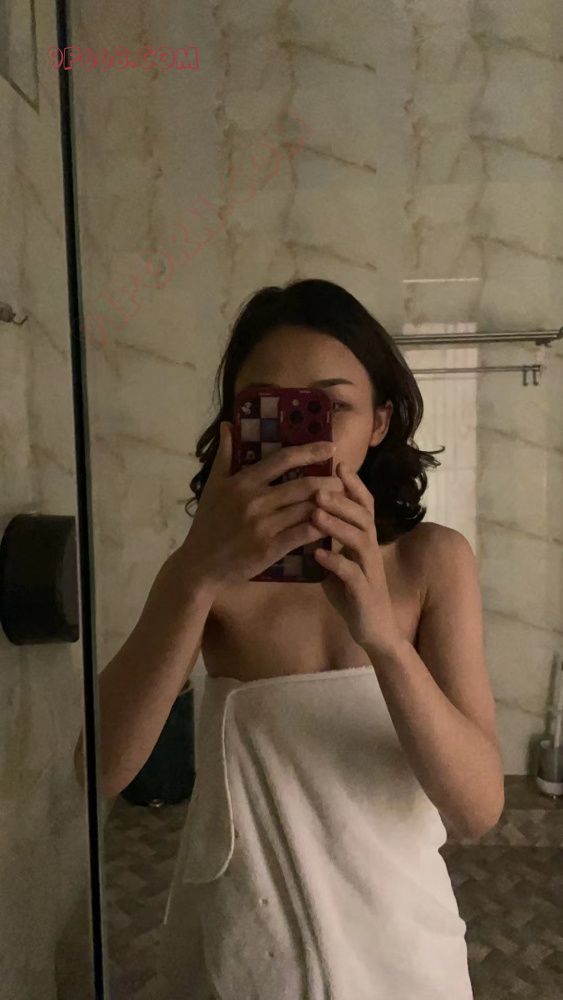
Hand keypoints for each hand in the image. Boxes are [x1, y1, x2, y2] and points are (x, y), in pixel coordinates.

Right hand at [179, 423, 338, 589]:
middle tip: (343, 479)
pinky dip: (320, 527)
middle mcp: (255, 501)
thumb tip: (228, 425)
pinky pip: (303, 534)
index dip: (310, 450)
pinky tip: (331, 525)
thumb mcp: (212, 486)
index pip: (283, 459)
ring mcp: (263, 526)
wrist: (199, 565)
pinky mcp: (270, 549)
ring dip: (329, 504)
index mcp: (243, 482)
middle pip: (303, 484)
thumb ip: (224, 455)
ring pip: (307, 509)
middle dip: (329, 480)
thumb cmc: (207, 524)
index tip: (330, 447)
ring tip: (343, 500)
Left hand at [311, 461, 402, 656]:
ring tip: (315, 515)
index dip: (353, 484)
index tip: (337, 464)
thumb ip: (328, 537)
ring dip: (337, 526)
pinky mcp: (364, 592)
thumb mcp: (339, 558)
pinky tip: (317, 555)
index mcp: (363, 538)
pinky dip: (334, 562)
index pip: (363, 504)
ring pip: (359, 541)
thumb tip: (303, 510)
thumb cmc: (351, 590)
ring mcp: (369, 570)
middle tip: (318, 488)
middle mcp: (370, 549)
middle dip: (341, 500)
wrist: (373, 628)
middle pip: (362, 516)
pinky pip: (351, 574)